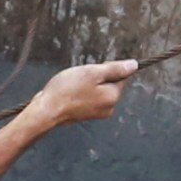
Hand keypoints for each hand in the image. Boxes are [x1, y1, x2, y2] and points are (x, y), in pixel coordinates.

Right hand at [13, 57, 139, 135]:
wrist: (46, 110)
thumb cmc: (67, 90)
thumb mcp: (93, 73)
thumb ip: (115, 69)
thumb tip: (134, 65)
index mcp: (113, 97)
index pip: (121, 76)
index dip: (106, 68)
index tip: (92, 70)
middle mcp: (108, 108)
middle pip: (109, 83)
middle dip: (96, 77)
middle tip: (80, 77)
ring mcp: (96, 113)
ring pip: (97, 90)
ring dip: (87, 84)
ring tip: (73, 85)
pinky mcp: (85, 115)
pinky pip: (88, 98)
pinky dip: (80, 93)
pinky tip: (69, 93)